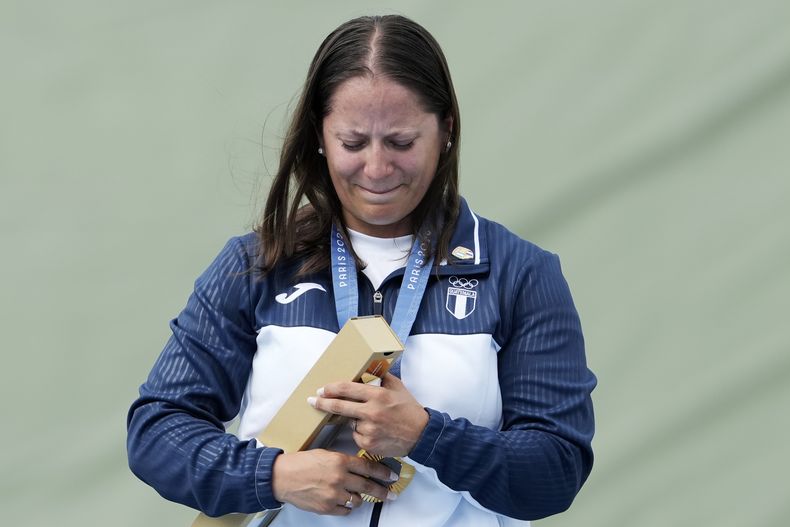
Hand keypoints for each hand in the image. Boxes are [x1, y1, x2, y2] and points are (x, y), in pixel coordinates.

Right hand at [271, 449, 395, 514]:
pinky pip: (345, 510)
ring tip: (358, 496)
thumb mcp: (325, 454)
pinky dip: (347, 507)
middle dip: (382, 491)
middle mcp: (339, 478)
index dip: (383, 472)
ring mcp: (333, 494)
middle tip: (391, 494)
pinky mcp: (327, 507)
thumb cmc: (301, 463)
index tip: (391, 476)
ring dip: (360, 498)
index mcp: (340, 461)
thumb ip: (343, 460)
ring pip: (357, 500)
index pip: (368, 467)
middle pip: (368, 486)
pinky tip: (345, 501)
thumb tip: (359, 467)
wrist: (282, 477)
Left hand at [309, 373, 429, 456]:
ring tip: (373, 421)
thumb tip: (367, 370)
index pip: (347, 389)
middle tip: (312, 401)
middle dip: (322, 403)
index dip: (331, 389)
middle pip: (339, 407)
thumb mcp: (397, 387)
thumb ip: (381, 377)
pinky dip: (361, 434)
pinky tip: (375, 432)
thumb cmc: (409, 410)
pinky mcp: (369, 444)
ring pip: (350, 423)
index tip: (321, 389)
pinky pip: (356, 436)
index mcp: (377, 395)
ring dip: (355, 421)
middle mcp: (372, 412)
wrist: (421, 435)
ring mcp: (369, 429)